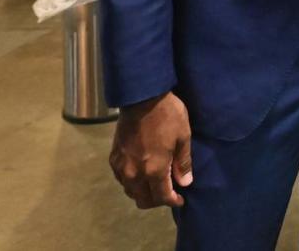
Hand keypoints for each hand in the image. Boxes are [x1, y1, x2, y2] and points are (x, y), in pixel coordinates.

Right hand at [109, 91, 193, 208]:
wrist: (141, 97)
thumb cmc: (167, 115)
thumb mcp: (183, 137)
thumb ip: (183, 163)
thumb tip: (185, 183)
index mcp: (154, 170)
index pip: (162, 197)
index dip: (173, 201)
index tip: (180, 199)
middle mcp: (134, 173)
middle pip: (143, 200)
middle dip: (157, 200)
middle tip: (168, 192)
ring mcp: (121, 166)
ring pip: (130, 191)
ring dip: (142, 192)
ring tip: (154, 183)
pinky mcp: (113, 157)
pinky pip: (121, 179)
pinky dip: (131, 182)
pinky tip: (140, 173)